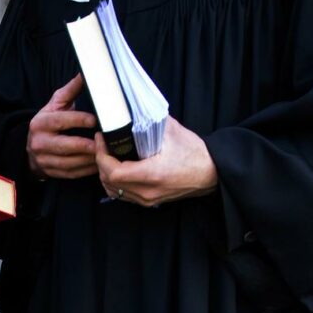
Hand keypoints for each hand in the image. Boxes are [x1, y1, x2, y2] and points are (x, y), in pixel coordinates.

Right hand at [27, 74, 98, 179]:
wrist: (30, 149)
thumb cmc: (47, 124)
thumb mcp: (54, 106)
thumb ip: (69, 91)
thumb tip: (85, 74)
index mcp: (40, 123)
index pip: (62, 121)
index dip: (80, 120)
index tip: (96, 120)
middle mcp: (39, 143)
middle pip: (67, 145)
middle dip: (88, 145)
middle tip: (105, 142)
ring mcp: (44, 160)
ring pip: (71, 162)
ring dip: (91, 159)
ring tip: (106, 154)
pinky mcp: (51, 173)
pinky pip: (72, 173)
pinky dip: (87, 170)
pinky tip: (99, 164)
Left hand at [95, 117, 217, 206]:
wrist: (211, 173)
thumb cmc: (195, 153)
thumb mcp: (172, 132)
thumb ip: (150, 121)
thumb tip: (131, 110)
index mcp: (152, 174)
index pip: (113, 172)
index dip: (101, 155)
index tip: (101, 139)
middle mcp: (147, 191)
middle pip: (109, 182)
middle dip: (100, 162)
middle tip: (102, 144)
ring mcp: (148, 199)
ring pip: (113, 191)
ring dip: (105, 174)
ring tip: (107, 155)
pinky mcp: (150, 202)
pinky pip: (123, 195)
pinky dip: (115, 183)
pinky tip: (117, 168)